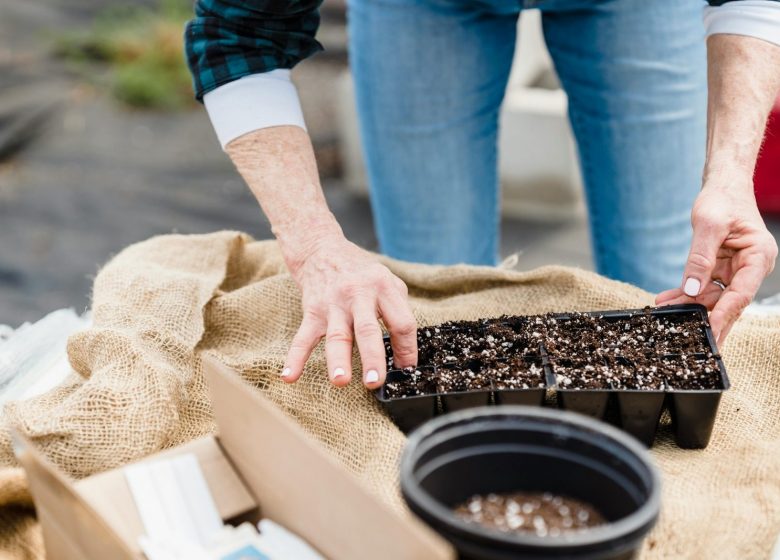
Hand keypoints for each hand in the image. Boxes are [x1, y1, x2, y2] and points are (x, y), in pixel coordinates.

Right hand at [280, 234, 417, 387]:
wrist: (322, 250)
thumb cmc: (361, 273)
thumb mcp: (387, 281)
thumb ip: (398, 311)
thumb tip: (406, 354)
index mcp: (383, 288)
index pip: (401, 322)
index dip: (407, 349)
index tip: (406, 369)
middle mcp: (358, 295)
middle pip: (367, 329)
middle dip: (372, 357)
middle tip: (375, 382)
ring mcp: (333, 305)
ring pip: (337, 335)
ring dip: (338, 360)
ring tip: (341, 381)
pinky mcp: (312, 312)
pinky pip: (303, 338)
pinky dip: (295, 358)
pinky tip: (289, 376)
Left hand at [656, 181, 777, 344]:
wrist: (722, 188)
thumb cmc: (722, 200)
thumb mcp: (708, 224)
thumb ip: (699, 257)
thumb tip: (691, 290)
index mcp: (758, 257)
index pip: (741, 294)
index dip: (725, 315)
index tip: (711, 332)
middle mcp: (750, 268)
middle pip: (729, 301)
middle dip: (707, 319)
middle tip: (690, 340)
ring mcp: (735, 271)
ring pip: (712, 297)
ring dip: (689, 305)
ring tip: (664, 311)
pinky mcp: (720, 269)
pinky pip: (702, 287)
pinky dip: (685, 294)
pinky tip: (666, 300)